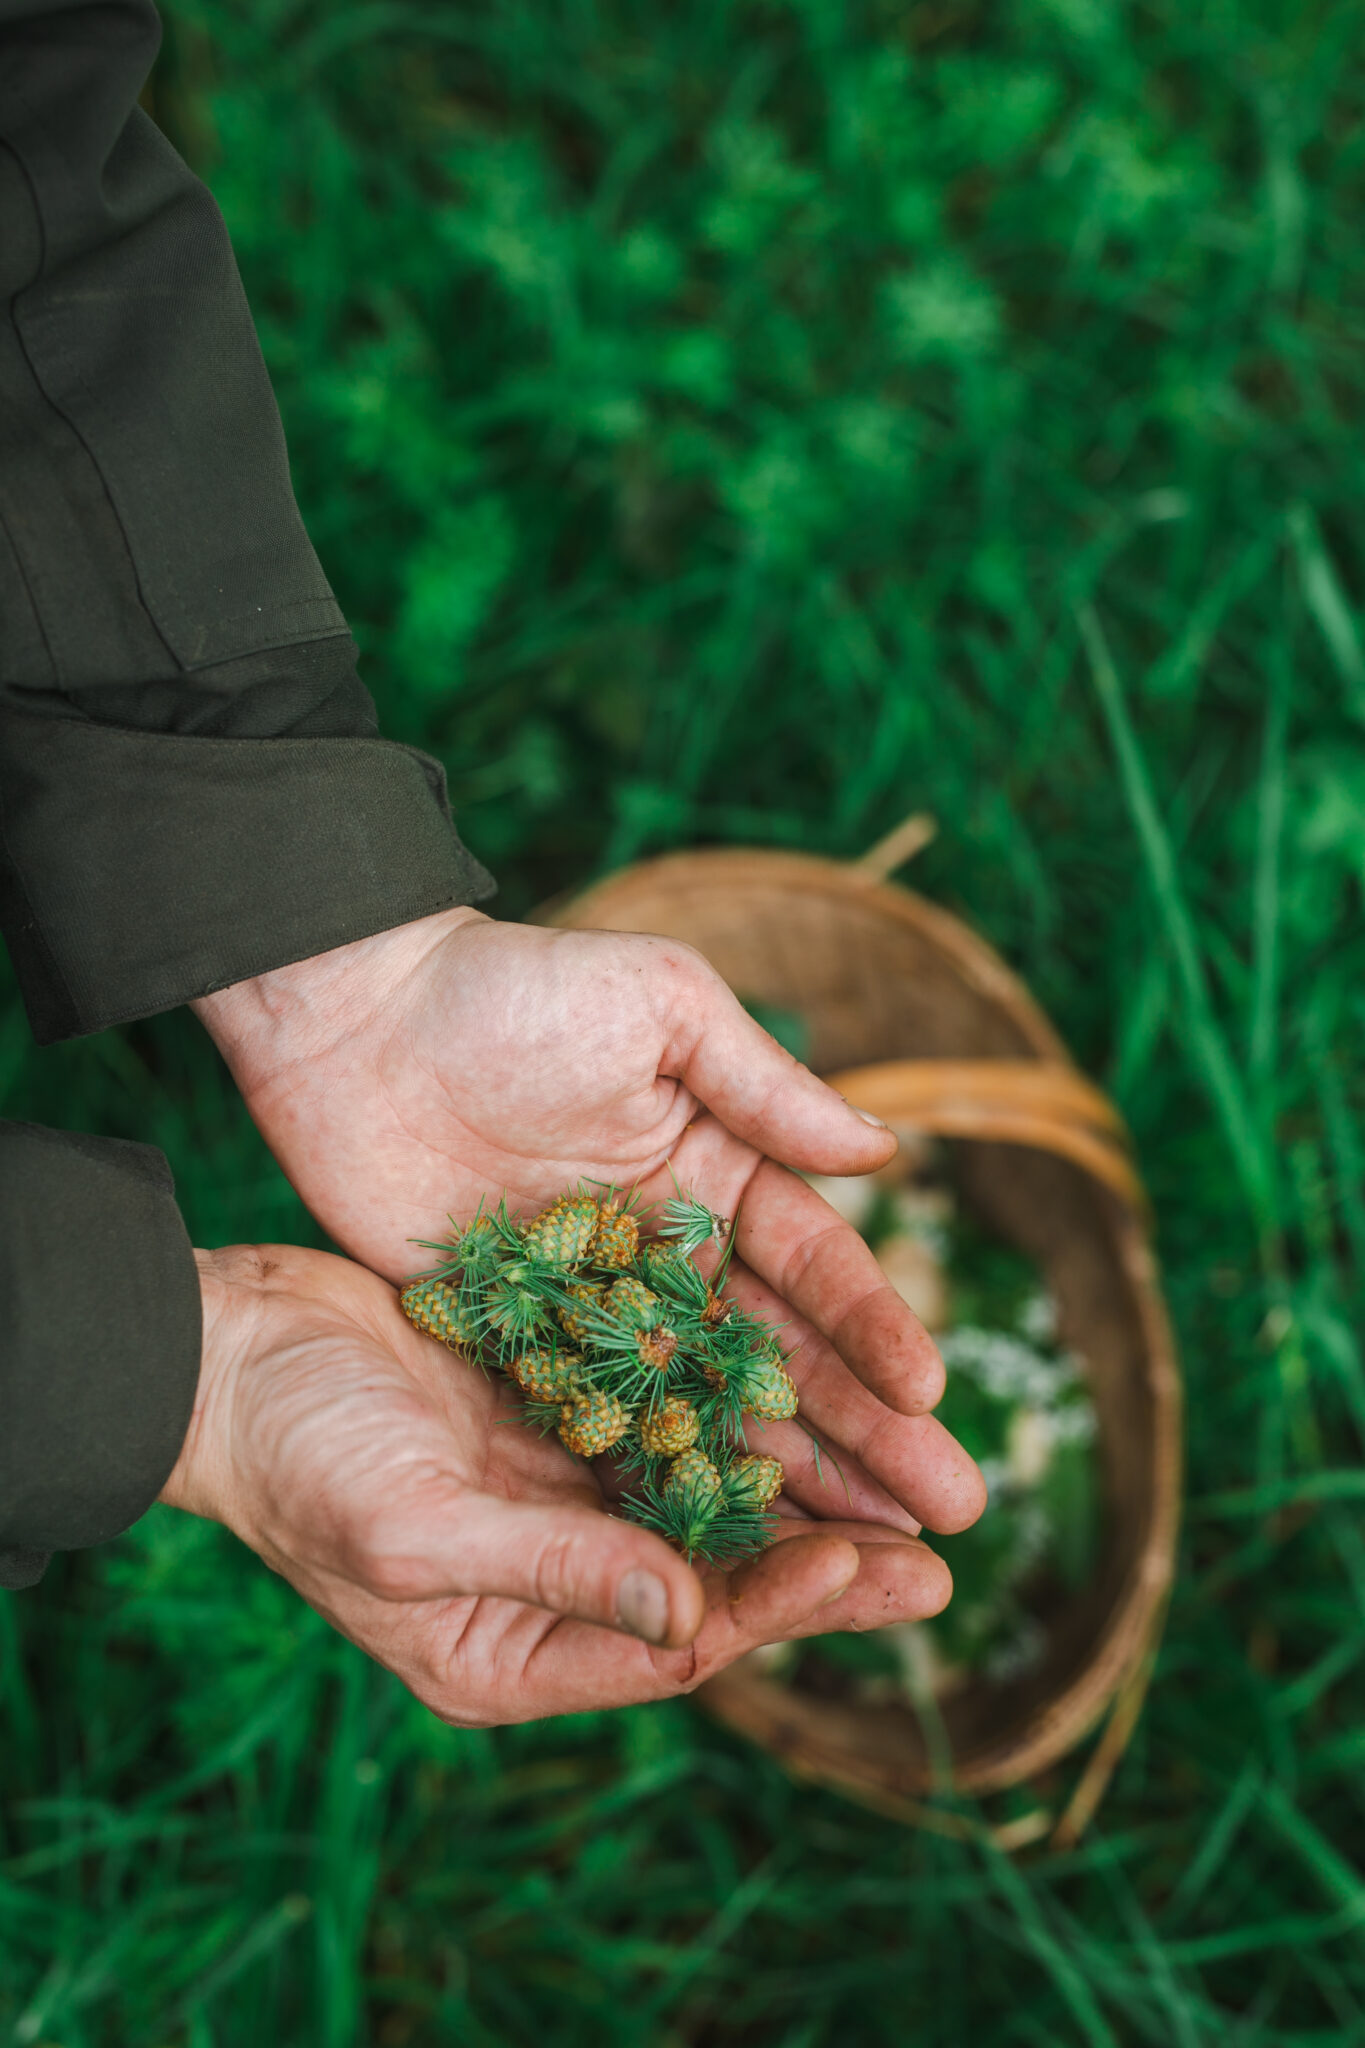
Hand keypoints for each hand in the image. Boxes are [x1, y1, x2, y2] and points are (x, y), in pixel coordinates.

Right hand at [166, 1244, 953, 1724]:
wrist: (229, 1353)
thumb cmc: (299, 1460)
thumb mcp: (417, 1532)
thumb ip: (555, 1574)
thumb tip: (693, 1622)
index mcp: (511, 1649)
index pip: (676, 1644)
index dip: (776, 1604)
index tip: (869, 1566)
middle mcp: (550, 1578)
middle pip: (713, 1576)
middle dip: (823, 1553)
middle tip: (944, 1534)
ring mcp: (555, 1489)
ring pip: (703, 1491)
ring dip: (795, 1475)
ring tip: (903, 1461)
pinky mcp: (551, 1409)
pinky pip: (663, 1413)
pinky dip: (729, 1402)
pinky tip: (799, 1377)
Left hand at [195, 910, 985, 1539]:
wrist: (354, 1016)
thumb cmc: (513, 990)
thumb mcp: (659, 1005)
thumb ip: (765, 1088)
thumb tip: (888, 1155)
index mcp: (718, 1168)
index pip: (815, 1264)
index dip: (873, 1329)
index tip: (928, 1394)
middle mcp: (672, 1250)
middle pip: (781, 1356)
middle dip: (863, 1432)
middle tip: (946, 1510)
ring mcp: (597, 1307)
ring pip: (704, 1407)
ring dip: (781, 1477)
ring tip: (860, 1554)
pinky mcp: (518, 1342)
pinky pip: (594, 1424)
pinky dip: (651, 1481)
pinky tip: (709, 1548)